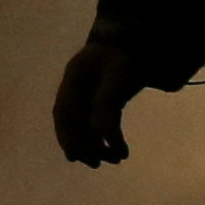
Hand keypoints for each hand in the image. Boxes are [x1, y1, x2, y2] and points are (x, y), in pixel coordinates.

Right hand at [53, 38, 144, 166]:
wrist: (140, 39)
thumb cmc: (126, 56)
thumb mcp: (119, 79)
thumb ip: (107, 106)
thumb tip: (101, 138)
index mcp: (75, 78)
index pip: (63, 113)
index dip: (66, 136)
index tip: (74, 157)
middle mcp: (77, 87)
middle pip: (72, 122)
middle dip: (82, 145)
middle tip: (96, 164)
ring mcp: (88, 93)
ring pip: (85, 125)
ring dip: (96, 145)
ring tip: (114, 159)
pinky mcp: (102, 99)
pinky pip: (99, 123)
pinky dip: (107, 139)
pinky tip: (119, 150)